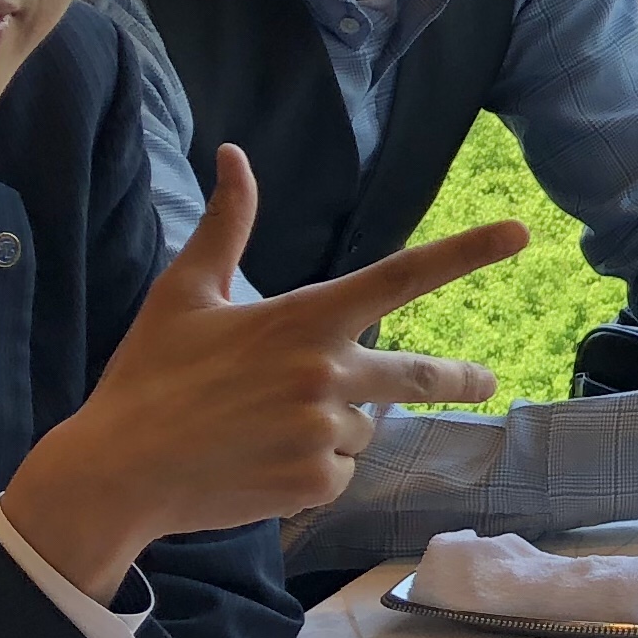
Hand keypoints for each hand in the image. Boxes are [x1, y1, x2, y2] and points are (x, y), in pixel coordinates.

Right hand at [3, 145, 523, 595]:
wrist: (117, 470)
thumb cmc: (150, 376)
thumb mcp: (185, 294)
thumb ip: (227, 226)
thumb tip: (234, 155)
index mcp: (304, 319)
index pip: (400, 276)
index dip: (466, 253)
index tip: (520, 234)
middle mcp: (327, 373)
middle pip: (415, 376)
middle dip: (458, 379)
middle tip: (484, 381)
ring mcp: (325, 431)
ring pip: (360, 428)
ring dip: (331, 427)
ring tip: (262, 428)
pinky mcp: (316, 483)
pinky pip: (338, 472)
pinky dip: (312, 470)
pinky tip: (262, 464)